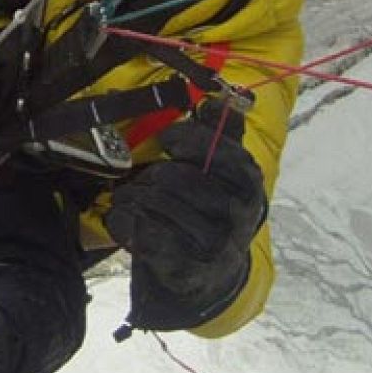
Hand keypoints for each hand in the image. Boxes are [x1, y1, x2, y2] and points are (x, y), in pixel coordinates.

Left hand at [106, 99, 266, 329]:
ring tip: (131, 198)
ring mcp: (211, 244)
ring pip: (152, 203)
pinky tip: (125, 219)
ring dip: (132, 197)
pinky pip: (140, 232)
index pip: (210, 146)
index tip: (168, 140)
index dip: (181, 138)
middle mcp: (236, 213)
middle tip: (144, 179)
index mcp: (247, 181)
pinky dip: (123, 221)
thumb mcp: (223, 170)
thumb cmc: (209, 210)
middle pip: (173, 176)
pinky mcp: (184, 267)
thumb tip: (217, 98)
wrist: (208, 274)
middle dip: (150, 174)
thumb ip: (220, 132)